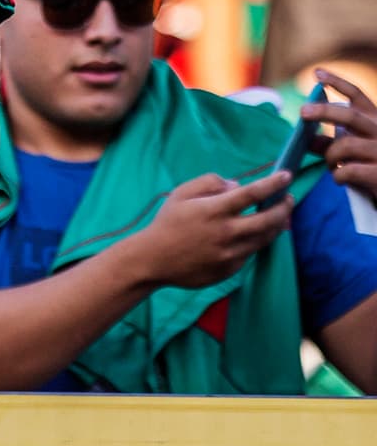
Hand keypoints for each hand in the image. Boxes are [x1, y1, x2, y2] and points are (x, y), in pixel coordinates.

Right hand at [131, 171, 292, 289]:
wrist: (155, 259)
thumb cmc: (168, 222)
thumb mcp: (182, 193)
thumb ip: (210, 183)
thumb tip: (236, 186)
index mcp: (215, 210)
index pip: (251, 194)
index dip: (272, 184)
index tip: (286, 175)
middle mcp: (227, 232)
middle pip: (267, 220)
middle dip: (284, 208)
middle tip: (289, 199)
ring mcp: (231, 254)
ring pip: (263, 239)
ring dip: (276, 226)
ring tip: (281, 216)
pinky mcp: (230, 269)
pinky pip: (249, 252)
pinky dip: (256, 240)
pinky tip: (255, 233)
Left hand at [303, 71, 376, 198]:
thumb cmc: (371, 165)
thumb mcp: (353, 150)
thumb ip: (332, 143)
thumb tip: (307, 139)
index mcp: (374, 119)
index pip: (357, 95)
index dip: (337, 82)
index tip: (317, 73)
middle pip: (350, 116)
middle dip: (324, 112)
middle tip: (302, 112)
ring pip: (346, 145)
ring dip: (330, 156)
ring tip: (330, 164)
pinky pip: (350, 170)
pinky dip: (338, 175)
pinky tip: (339, 178)